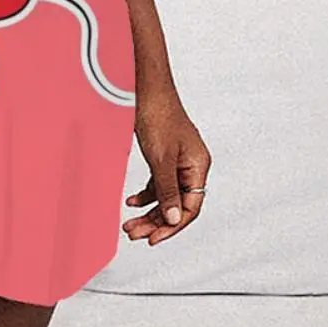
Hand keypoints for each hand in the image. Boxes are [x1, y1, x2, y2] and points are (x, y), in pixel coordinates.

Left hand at [123, 89, 210, 244]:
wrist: (146, 87)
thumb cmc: (156, 116)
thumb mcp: (160, 157)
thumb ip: (167, 189)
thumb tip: (173, 220)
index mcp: (198, 166)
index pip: (190, 207)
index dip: (172, 226)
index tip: (152, 239)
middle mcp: (192, 166)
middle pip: (177, 204)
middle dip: (156, 221)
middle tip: (133, 234)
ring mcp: (179, 161)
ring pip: (166, 195)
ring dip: (148, 210)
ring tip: (129, 224)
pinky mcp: (165, 155)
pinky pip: (158, 182)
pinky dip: (146, 193)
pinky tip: (131, 202)